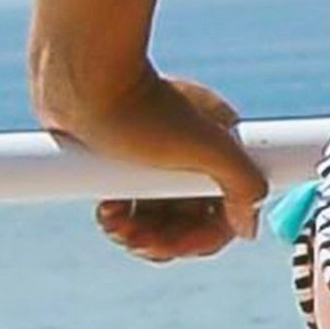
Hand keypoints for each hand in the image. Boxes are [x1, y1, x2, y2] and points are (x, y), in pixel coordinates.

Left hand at [43, 58, 270, 262]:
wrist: (80, 83)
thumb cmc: (141, 110)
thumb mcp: (205, 147)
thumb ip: (243, 184)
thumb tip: (249, 228)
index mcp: (219, 146)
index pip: (226, 209)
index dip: (204, 236)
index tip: (178, 245)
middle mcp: (192, 154)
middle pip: (189, 218)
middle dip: (164, 239)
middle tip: (137, 242)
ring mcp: (155, 159)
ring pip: (157, 216)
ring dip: (137, 233)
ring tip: (114, 226)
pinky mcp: (122, 161)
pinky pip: (130, 204)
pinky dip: (119, 218)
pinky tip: (105, 212)